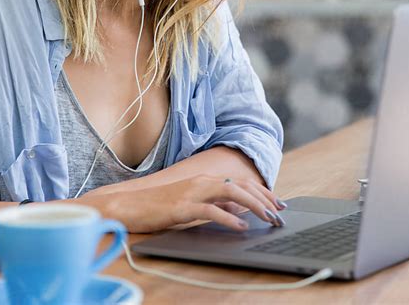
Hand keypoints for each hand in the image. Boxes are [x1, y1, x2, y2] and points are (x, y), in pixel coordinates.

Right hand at [79, 174, 284, 232]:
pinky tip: (241, 227)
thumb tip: (238, 213)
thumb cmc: (159, 206)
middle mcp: (202, 182)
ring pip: (230, 192)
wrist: (129, 205)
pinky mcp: (182, 206)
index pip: (240, 182)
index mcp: (205, 180)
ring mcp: (192, 192)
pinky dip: (228, 218)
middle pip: (240, 185)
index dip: (261, 192)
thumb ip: (214, 205)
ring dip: (253, 205)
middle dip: (264, 199)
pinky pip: (210, 210)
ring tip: (268, 218)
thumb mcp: (192, 205)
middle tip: (279, 214)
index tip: (278, 204)